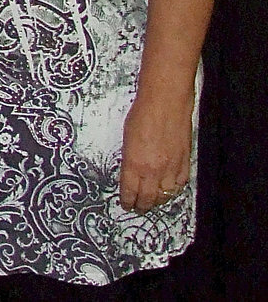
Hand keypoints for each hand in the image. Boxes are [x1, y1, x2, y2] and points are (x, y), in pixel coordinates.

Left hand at [119, 88, 192, 212]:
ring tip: (153, 202)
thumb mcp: (127, 137)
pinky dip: (174, 190)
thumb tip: (131, 172)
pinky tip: (169, 190)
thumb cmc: (143, 113)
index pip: (129, 191)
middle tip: (138, 208)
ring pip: (165, 195)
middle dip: (142, 206)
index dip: (127, 201)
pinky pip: (180, 185)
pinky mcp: (185, 163)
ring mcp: (171, 168)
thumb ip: (130, 158)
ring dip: (158, 200)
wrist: (166, 102)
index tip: (126, 204)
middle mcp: (153, 169)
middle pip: (147, 198)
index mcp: (134, 162)